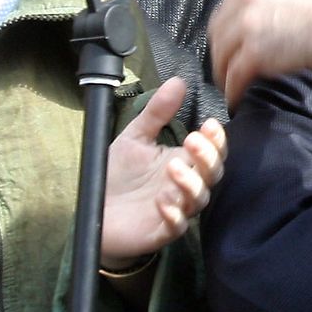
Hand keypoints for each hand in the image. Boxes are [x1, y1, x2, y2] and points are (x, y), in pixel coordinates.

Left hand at [99, 78, 227, 269]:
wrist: (96, 211)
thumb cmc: (119, 175)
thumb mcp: (135, 137)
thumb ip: (157, 112)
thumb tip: (178, 81)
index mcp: (185, 162)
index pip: (212, 150)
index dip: (216, 139)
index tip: (208, 124)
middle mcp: (186, 185)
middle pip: (212, 173)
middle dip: (208, 157)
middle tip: (193, 140)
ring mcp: (177, 209)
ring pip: (198, 199)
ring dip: (191, 183)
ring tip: (174, 168)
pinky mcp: (162, 231)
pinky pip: (176, 226)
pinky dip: (173, 214)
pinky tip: (162, 202)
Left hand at [208, 0, 311, 105]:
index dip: (234, 19)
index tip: (238, 32)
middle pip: (221, 24)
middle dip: (224, 44)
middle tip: (230, 59)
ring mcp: (250, 24)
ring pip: (223, 50)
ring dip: (225, 68)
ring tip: (231, 82)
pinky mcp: (257, 53)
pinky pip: (235, 74)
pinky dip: (233, 88)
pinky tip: (237, 97)